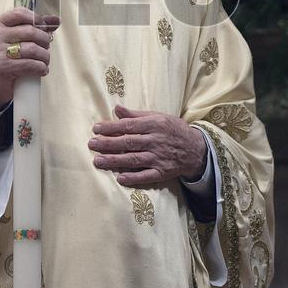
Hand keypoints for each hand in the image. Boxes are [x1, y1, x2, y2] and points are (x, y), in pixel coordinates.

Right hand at [0, 7, 59, 108]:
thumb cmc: (12, 55)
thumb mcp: (22, 37)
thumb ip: (38, 26)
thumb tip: (56, 19)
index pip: (20, 13)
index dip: (37, 19)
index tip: (44, 28)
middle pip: (30, 31)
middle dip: (45, 40)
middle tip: (46, 47)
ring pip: (32, 49)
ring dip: (45, 56)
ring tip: (45, 61)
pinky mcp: (3, 67)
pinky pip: (30, 64)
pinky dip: (41, 68)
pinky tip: (42, 70)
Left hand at [88, 105, 206, 185]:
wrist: (195, 149)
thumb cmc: (173, 129)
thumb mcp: (157, 116)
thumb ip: (136, 114)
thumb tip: (116, 108)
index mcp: (154, 124)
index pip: (128, 126)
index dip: (111, 127)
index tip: (96, 129)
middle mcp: (155, 141)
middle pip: (128, 142)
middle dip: (108, 143)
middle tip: (91, 145)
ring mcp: (159, 157)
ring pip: (134, 159)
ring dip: (115, 161)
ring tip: (98, 161)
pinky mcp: (162, 172)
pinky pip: (146, 176)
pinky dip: (134, 178)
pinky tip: (120, 178)